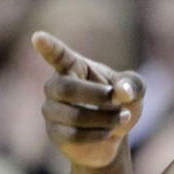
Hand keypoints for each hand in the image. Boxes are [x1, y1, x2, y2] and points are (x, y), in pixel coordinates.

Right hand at [32, 31, 144, 168]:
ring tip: (121, 118)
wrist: (114, 136)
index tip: (38, 37)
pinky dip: (98, 134)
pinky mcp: (54, 132)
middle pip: (65, 88)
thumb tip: (123, 91)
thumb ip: (132, 85)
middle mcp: (57, 85)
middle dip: (96, 96)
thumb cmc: (121, 104)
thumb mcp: (135, 91)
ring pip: (72, 115)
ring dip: (104, 118)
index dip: (48, 47)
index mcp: (75, 67)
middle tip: (118, 101)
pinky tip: (108, 132)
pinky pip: (74, 135)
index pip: (58, 55)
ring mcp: (52, 109)